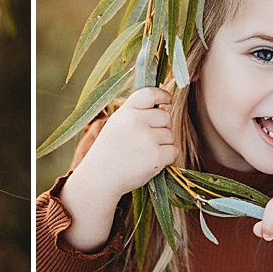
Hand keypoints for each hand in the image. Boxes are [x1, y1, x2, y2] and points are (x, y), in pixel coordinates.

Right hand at [58, 87, 175, 253]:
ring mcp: (146, 138)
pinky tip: (150, 162)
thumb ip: (137, 114)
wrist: (100, 178)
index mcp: (125, 112)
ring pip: (170, 135)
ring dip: (163, 144)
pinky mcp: (156, 156)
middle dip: (162, 127)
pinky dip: (166, 158)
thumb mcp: (117, 125)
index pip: (149, 93)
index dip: (162, 95)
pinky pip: (173, 151)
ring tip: (143, 153)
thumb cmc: (109, 152)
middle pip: (165, 116)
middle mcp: (135, 121)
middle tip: (146, 141)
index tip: (168, 99)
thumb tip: (166, 107)